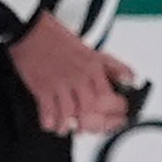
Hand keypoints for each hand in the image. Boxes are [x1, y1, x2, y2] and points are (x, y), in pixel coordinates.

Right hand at [8, 14, 134, 136]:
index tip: (117, 118)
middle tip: (89, 127)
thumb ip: (113, 66)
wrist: (31, 33)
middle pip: (89, 110)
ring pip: (68, 116)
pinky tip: (53, 124)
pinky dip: (51, 124)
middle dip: (91, 125)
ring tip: (68, 127)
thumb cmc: (59, 41)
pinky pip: (48, 114)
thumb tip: (130, 78)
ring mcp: (60, 84)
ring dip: (68, 126)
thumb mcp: (92, 50)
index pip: (109, 95)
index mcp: (92, 66)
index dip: (115, 111)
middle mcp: (78, 77)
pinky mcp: (42, 90)